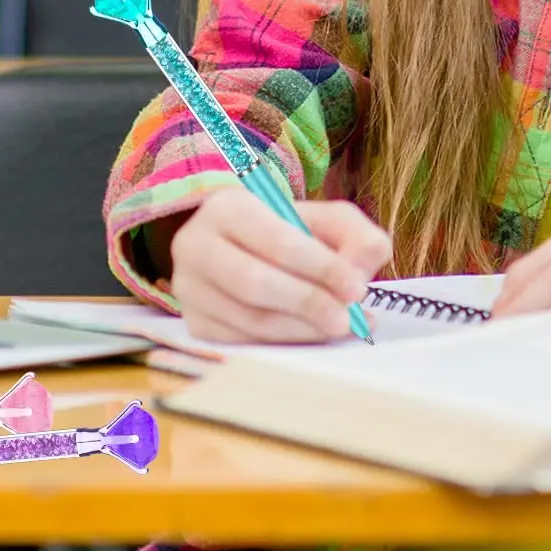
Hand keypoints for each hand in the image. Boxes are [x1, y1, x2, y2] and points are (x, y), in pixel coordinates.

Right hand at [167, 185, 391, 343]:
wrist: (246, 248)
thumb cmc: (292, 231)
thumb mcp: (328, 219)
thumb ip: (355, 236)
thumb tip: (361, 271)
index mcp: (227, 207)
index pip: (276, 240)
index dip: (320, 266)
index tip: (357, 287)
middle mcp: (195, 245)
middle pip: (255, 283)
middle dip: (309, 303)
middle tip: (348, 318)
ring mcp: (189, 289)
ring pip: (248, 319)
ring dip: (300, 330)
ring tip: (337, 328)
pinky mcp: (194, 325)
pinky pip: (241, 343)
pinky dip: (282, 344)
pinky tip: (311, 336)